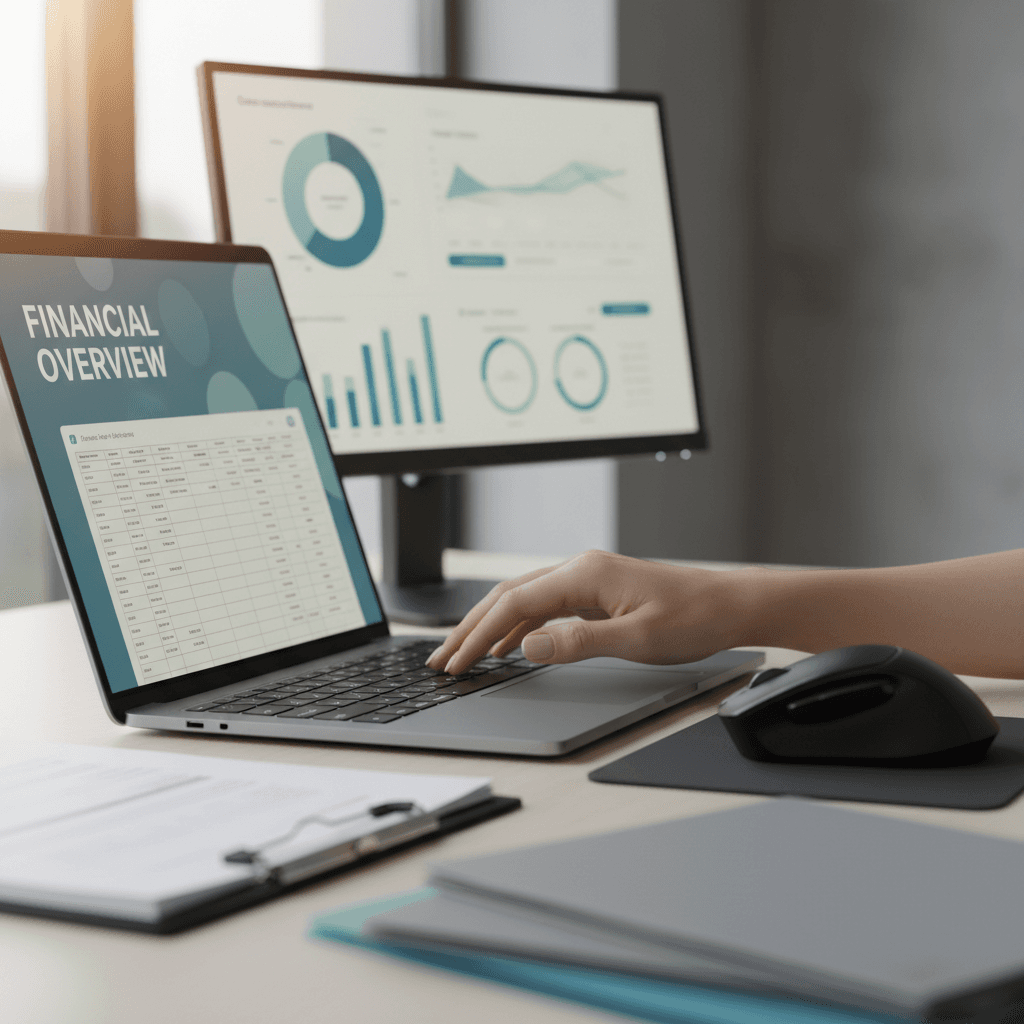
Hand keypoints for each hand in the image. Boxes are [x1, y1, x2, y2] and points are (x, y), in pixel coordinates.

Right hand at [426, 550, 741, 675]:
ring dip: (491, 626)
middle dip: (472, 628)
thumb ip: (580, 642)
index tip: (456, 661)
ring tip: (464, 654)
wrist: (730, 604)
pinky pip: (545, 607)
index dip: (480, 634)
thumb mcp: (638, 638)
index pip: (515, 603)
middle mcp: (580, 570)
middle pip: (509, 596)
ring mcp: (587, 580)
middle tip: (443, 659)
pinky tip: (510, 646)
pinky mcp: (596, 593)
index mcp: (585, 574)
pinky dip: (519, 626)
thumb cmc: (694, 617)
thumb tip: (529, 647)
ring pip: (523, 600)